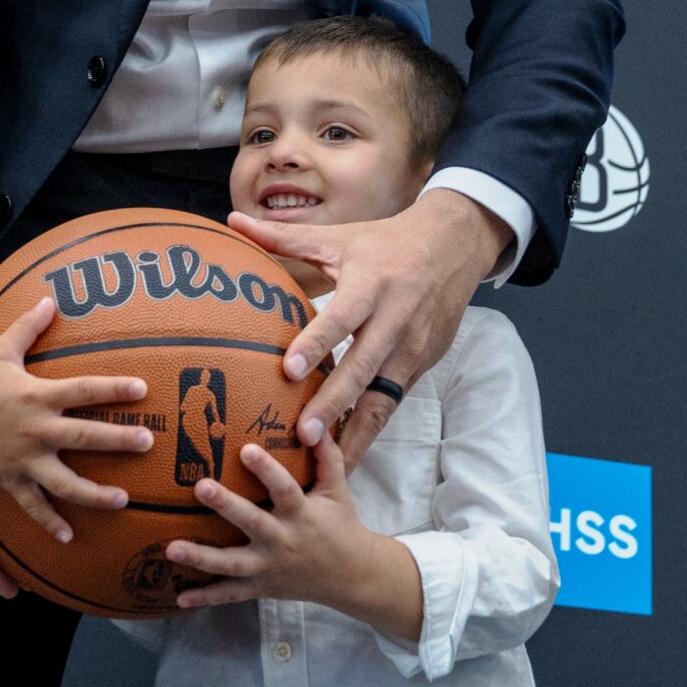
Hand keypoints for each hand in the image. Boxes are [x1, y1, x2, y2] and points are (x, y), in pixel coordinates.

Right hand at [0, 297, 152, 541]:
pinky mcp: (10, 478)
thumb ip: (27, 326)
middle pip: (84, 434)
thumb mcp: (0, 348)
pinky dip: (50, 521)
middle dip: (117, 438)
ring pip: (65, 480)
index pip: (83, 389)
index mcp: (37, 394)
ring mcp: (24, 457)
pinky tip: (70, 536)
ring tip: (123, 500)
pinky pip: (33, 504)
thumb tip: (48, 298)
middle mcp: (36, 428)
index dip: (113, 388)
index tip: (142, 388)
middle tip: (148, 441)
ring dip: (94, 492)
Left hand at [165, 437, 421, 641]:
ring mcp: (269, 568)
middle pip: (252, 523)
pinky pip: (230, 594)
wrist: (352, 576)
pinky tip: (179, 597)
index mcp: (302, 515)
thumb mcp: (339, 491)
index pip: (284, 489)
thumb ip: (327, 458)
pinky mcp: (261, 587)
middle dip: (226, 506)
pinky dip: (205, 597)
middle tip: (200, 486)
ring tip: (171, 548)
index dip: (266, 470)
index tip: (246, 449)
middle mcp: (283, 541)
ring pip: (232, 564)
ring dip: (201, 556)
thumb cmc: (341, 526)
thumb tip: (314, 424)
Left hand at [233, 189, 503, 462]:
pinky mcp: (421, 365)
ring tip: (328, 464)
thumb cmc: (385, 242)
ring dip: (357, 431)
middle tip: (304, 436)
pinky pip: (393, 402)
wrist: (453, 247)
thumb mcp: (338, 237)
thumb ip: (283, 238)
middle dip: (336, 404)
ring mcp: (412, 347)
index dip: (317, 343)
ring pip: (383, 395)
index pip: (342, 317)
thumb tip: (232, 222)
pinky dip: (372, 429)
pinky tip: (348, 455)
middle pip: (363, 366)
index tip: (289, 370)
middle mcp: (395, 319)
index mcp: (370, 284)